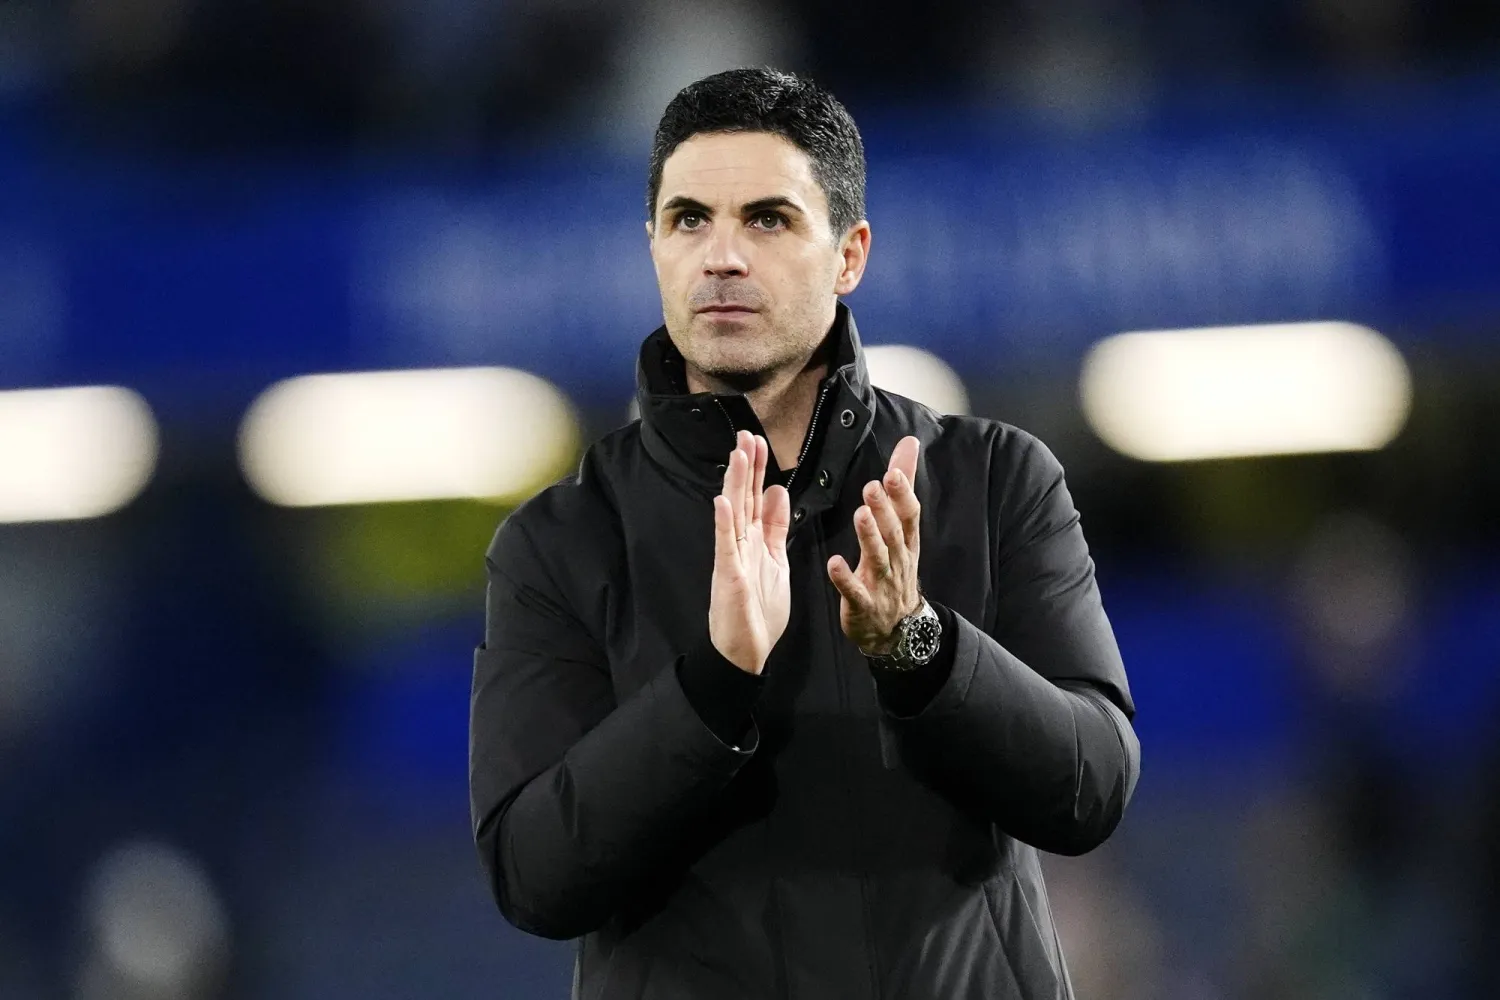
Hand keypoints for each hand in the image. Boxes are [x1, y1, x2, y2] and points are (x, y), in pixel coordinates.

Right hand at [710, 431, 791, 674]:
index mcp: (755, 540)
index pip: (756, 498)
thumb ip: (777, 528)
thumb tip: (778, 493)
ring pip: (733, 513)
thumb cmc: (760, 610)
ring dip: (735, 484)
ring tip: (737, 455)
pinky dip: (723, 522)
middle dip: (746, 467)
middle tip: (747, 435)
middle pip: (743, 498)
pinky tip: (722, 501)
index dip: (758, 471)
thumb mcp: (777, 561)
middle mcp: (741, 543)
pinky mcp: (728, 574)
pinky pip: (725, 545)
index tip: (759, 443)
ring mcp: (732, 557)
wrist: (746, 649)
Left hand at [827, 435, 922, 654]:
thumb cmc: (897, 569)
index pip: (909, 515)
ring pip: (878, 558)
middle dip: (885, 510)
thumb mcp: (903, 529)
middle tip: (872, 486)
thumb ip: (903, 485)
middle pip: (894, 533)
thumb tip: (909, 443)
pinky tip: (834, 564)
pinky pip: (854, 591)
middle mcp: (897, 560)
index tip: (893, 472)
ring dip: (869, 536)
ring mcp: (881, 584)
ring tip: (859, 514)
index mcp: (906, 542)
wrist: (897, 629)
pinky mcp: (863, 604)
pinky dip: (845, 578)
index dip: (902, 494)